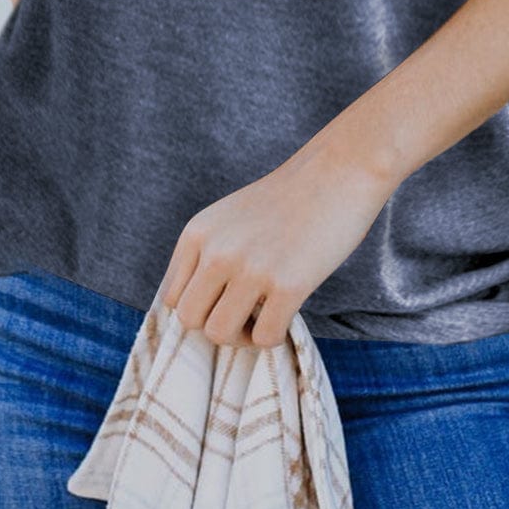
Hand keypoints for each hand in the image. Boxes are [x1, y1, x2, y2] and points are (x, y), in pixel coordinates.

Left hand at [157, 129, 392, 347]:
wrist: (337, 171)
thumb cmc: (286, 200)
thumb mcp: (229, 218)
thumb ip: (207, 254)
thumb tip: (199, 310)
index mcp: (197, 232)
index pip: (171, 297)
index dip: (200, 308)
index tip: (226, 301)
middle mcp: (217, 249)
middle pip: (190, 320)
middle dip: (216, 325)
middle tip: (245, 314)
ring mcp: (251, 267)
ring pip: (219, 334)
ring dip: (242, 337)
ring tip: (264, 316)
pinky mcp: (288, 284)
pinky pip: (265, 337)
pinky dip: (274, 336)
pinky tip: (288, 314)